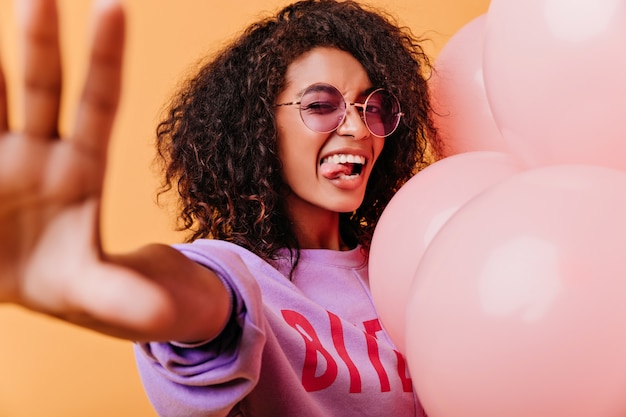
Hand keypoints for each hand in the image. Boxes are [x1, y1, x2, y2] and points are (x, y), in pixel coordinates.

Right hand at [0, 0, 130, 316]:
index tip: (113, 6)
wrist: (32, 289)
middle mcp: (40, 153)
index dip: (105, 59)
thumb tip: (162, 316)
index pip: (98, 104)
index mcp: (81, 171)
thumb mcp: (102, 294)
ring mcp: (1, 157)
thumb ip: (126, 297)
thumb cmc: (78, 284)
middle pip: (42, 86)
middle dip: (39, 40)